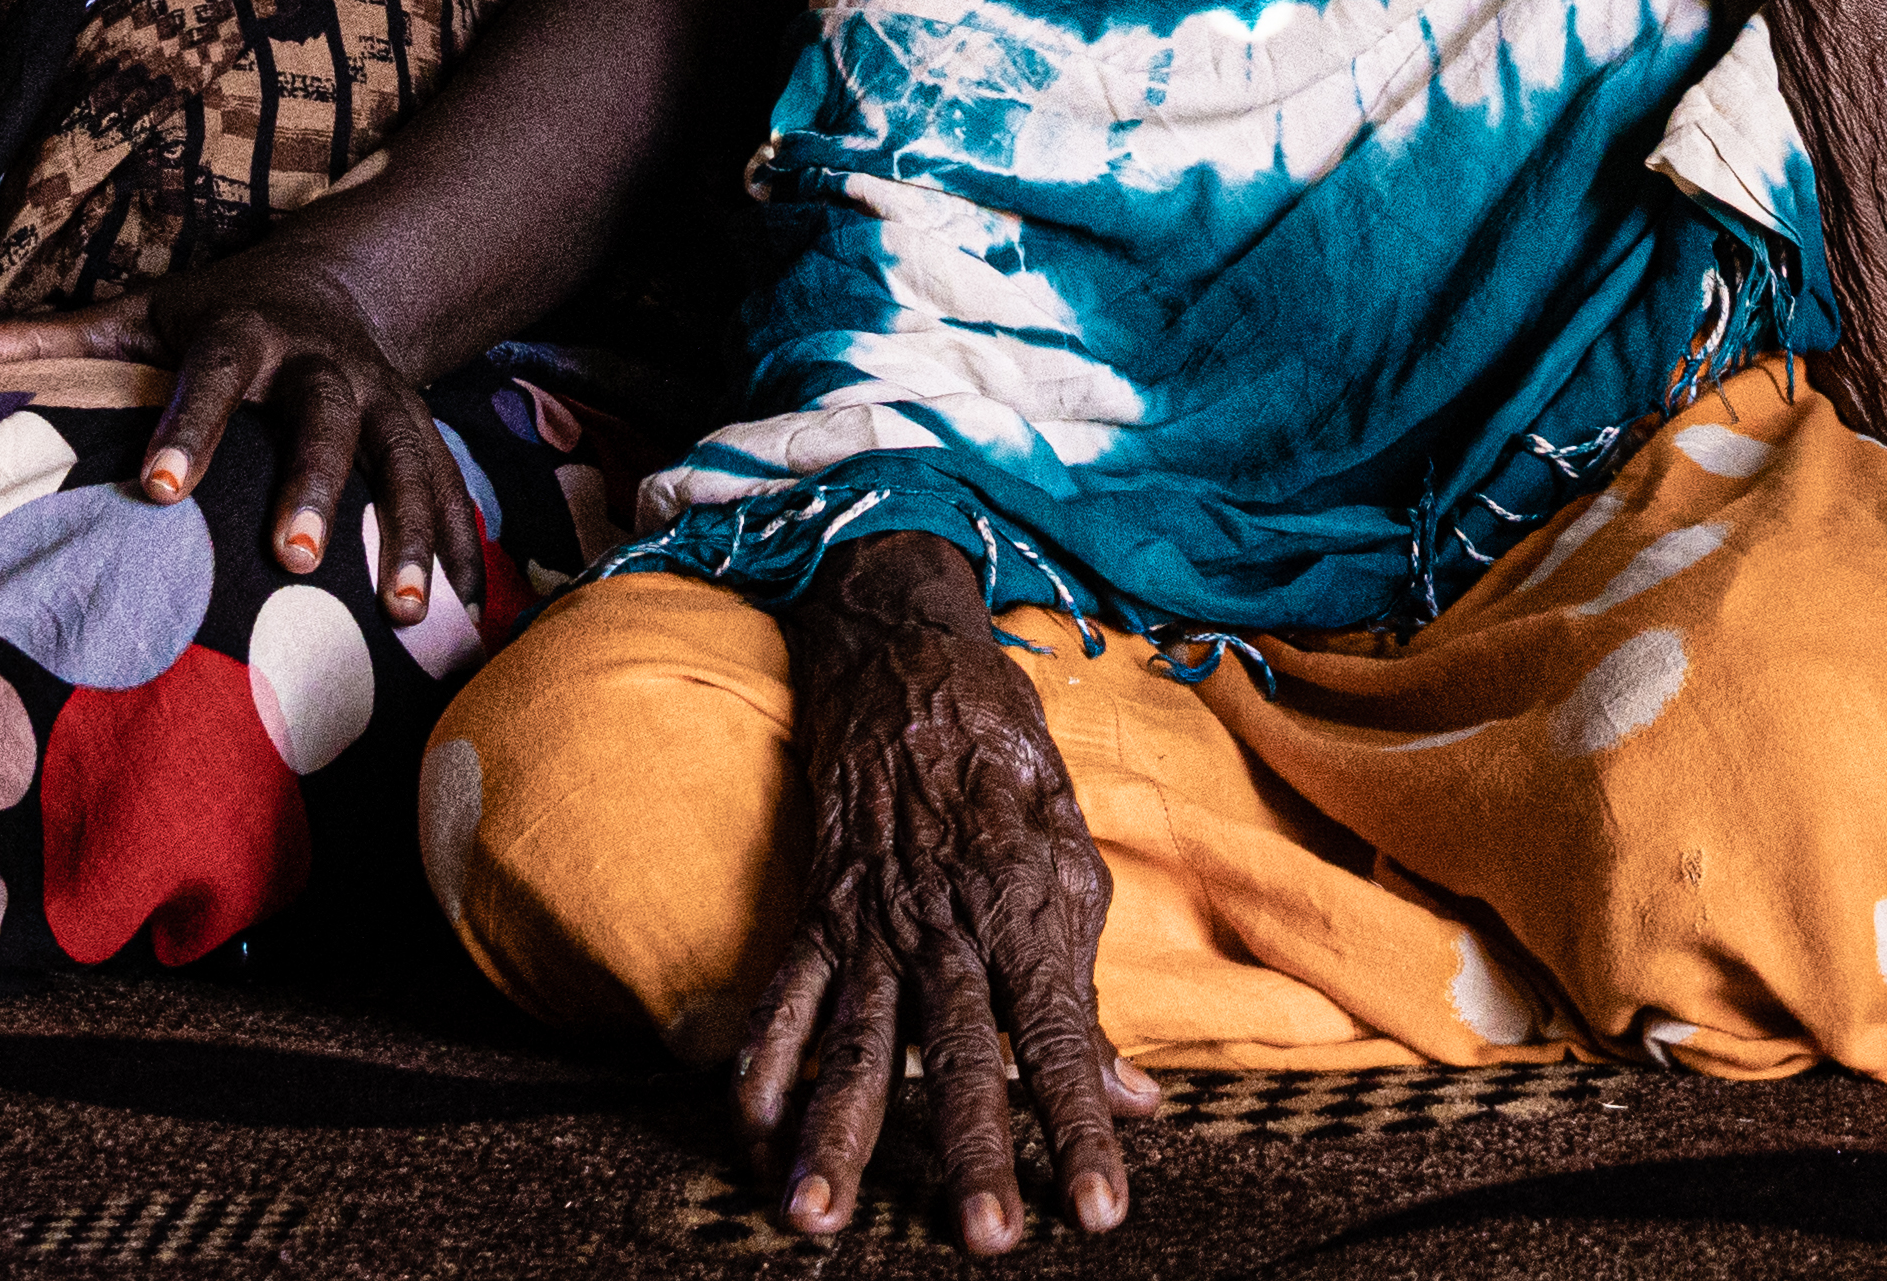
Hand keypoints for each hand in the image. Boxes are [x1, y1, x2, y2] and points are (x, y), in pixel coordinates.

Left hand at [0, 248, 476, 621]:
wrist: (340, 283)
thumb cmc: (212, 320)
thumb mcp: (132, 319)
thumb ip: (35, 345)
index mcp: (244, 329)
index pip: (214, 371)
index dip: (189, 427)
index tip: (157, 489)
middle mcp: (322, 359)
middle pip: (325, 415)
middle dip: (315, 485)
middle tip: (294, 556)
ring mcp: (383, 394)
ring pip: (402, 455)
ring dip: (407, 528)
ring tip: (403, 608)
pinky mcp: (422, 429)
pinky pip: (449, 487)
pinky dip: (459, 544)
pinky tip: (459, 611)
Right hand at [738, 538, 1152, 1249]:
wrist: (906, 664)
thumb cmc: (1006, 762)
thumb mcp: (1075, 858)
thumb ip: (1089, 987)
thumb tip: (1135, 1097)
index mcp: (1027, 911)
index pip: (1062, 1040)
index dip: (1082, 1127)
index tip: (1099, 1210)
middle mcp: (947, 927)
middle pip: (960, 1058)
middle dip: (970, 1151)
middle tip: (982, 1238)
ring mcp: (871, 925)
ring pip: (854, 1047)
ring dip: (837, 1138)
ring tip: (819, 1219)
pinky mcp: (815, 918)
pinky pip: (779, 1006)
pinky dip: (757, 1077)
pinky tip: (750, 1147)